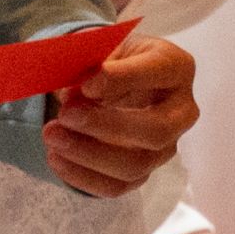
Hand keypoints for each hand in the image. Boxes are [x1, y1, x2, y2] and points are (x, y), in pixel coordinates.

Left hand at [42, 35, 195, 195]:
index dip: (122, 79)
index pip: (157, 72)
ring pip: (135, 165)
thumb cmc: (113, 59)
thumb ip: (91, 65)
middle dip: (106, 126)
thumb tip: (73, 94)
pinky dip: (82, 176)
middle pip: (156, 130)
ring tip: (52, 136)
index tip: (85, 84)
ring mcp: (166, 146)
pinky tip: (56, 157)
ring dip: (88, 154)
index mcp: (176, 67)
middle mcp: (181, 110)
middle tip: (66, 114)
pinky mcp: (145, 172)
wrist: (114, 81)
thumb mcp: (103, 47)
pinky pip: (116, 186)